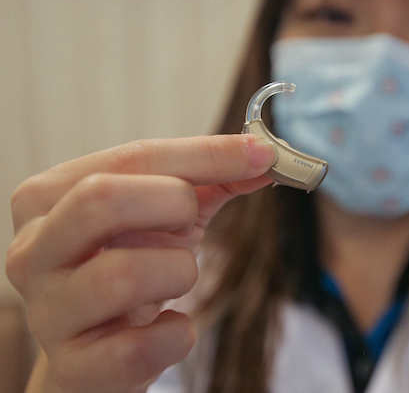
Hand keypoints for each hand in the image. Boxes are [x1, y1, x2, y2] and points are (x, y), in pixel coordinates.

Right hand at [6, 135, 274, 391]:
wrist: (97, 355)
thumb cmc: (133, 267)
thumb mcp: (165, 214)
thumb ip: (211, 179)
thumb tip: (264, 156)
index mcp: (48, 198)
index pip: (131, 158)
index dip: (204, 154)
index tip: (261, 154)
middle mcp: (32, 251)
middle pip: (102, 199)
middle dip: (174, 206)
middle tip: (191, 226)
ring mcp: (46, 312)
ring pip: (124, 274)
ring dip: (179, 273)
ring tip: (176, 280)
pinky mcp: (72, 367)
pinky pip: (141, 346)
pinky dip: (176, 334)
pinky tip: (167, 328)